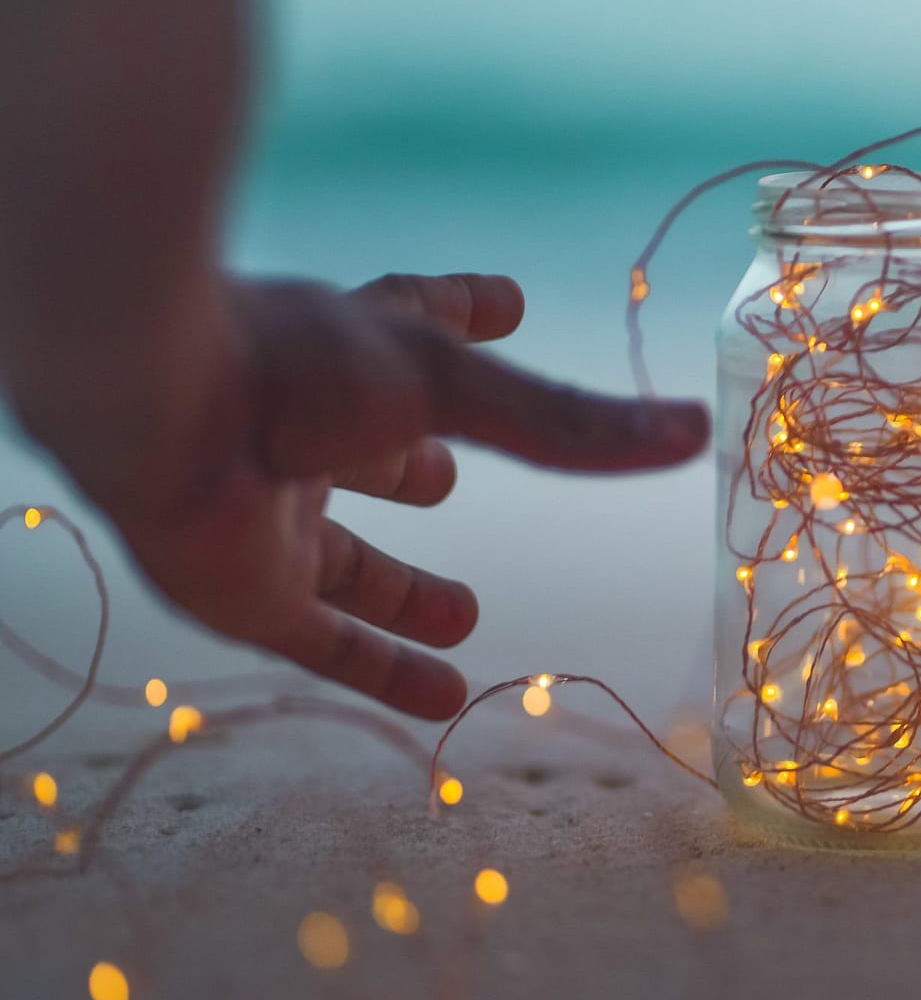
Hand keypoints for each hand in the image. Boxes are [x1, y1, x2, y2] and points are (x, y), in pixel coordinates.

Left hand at [22, 273, 707, 719]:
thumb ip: (568, 425)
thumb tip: (693, 432)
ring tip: (463, 613)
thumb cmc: (302, 367)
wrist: (149, 411)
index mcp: (362, 350)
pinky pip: (325, 641)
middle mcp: (316, 427)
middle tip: (444, 480)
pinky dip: (382, 670)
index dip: (468, 309)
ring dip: (399, 589)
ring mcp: (278, 512)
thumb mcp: (455, 388)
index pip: (428, 320)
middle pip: (370, 452)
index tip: (506, 300)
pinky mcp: (250, 591)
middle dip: (408, 467)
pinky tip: (443, 699)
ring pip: (344, 561)